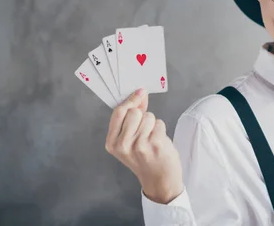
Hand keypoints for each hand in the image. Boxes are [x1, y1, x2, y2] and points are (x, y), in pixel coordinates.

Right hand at [105, 88, 184, 203]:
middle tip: (146, 131)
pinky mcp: (155, 144)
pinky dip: (161, 130)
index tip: (140, 92)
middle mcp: (123, 145)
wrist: (159, 180)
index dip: (131, 100)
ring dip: (153, 124)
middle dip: (143, 116)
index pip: (119, 112)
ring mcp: (139, 145)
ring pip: (149, 116)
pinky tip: (159, 142)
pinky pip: (159, 123)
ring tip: (152, 139)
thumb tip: (140, 94)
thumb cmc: (145, 158)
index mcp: (112, 143)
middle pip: (135, 112)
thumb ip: (131, 118)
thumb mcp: (129, 141)